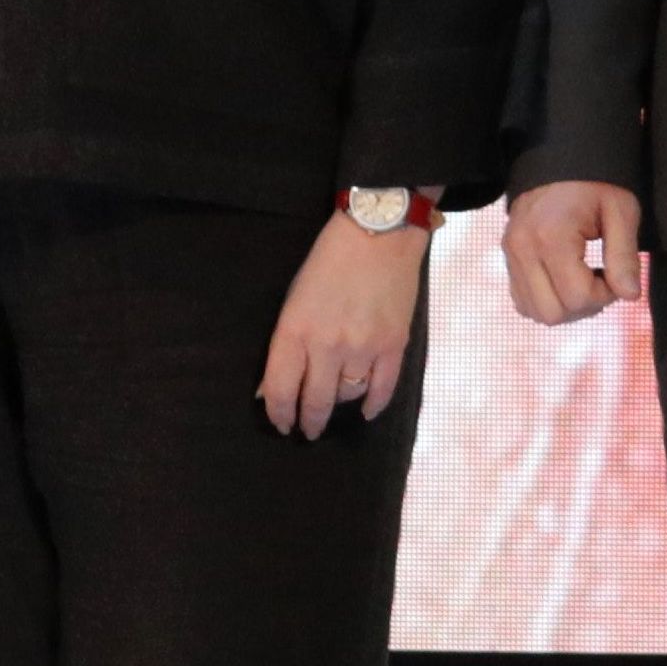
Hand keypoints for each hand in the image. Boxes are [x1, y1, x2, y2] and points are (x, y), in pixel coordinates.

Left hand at [261, 209, 431, 438]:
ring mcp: (364, 348)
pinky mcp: (394, 346)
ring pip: (347, 397)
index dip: (278, 415)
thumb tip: (272, 387)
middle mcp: (328, 345)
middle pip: (315, 402)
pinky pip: (382, 390)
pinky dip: (373, 405)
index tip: (282, 425)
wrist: (379, 233)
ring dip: (338, 407)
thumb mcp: (294, 299)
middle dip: (308, 422)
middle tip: (307, 432)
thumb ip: (286, 343)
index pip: (280, 389)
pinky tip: (365, 412)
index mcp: (295, 330)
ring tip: (333, 409)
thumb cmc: (328, 261)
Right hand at [500, 178, 643, 327]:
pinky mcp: (508, 257)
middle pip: (553, 313)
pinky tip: (565, 280)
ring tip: (583, 279)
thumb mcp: (621, 211)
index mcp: (551, 236)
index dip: (605, 295)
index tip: (616, 274)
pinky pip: (523, 301)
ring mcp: (510, 254)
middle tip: (601, 280)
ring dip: (565, 307)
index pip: (578, 297)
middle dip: (584, 306)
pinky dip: (547, 301)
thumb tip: (630, 296)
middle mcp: (523, 249)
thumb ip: (625, 256)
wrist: (558, 156)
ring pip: (535, 312)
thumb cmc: (595, 183)